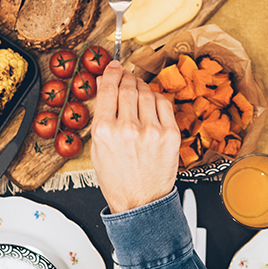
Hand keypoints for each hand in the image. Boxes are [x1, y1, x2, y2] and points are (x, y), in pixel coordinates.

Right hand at [91, 60, 181, 213]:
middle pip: (128, 87)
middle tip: (125, 76)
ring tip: (137, 90)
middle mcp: (128, 128)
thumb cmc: (118, 179)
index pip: (108, 89)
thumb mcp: (97, 148)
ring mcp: (151, 130)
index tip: (113, 66)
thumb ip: (102, 115)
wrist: (140, 202)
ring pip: (146, 92)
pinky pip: (163, 103)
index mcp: (105, 131)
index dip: (111, 72)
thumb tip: (107, 86)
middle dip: (125, 77)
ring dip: (140, 86)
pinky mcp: (170, 134)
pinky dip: (156, 98)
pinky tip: (151, 102)